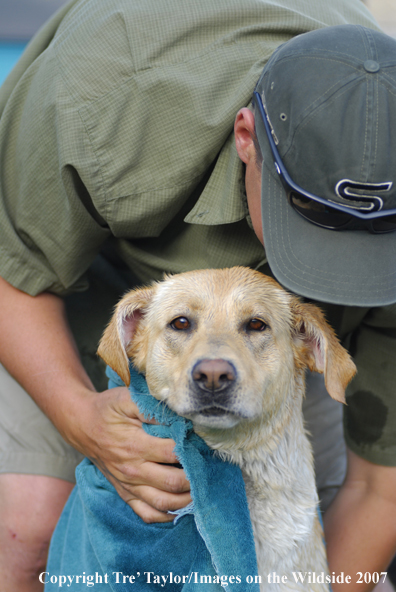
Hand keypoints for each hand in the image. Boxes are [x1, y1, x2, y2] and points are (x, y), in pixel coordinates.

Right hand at [62, 386, 191, 522]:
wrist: (82, 426)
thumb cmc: (107, 410)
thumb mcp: (126, 399)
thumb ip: (151, 408)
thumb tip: (177, 417)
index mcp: (134, 446)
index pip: (172, 453)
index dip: (191, 448)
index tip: (201, 443)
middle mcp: (132, 470)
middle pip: (173, 482)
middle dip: (195, 476)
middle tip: (207, 466)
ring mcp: (128, 486)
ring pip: (163, 503)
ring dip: (186, 499)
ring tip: (201, 487)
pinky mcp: (125, 494)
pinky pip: (147, 514)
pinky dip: (167, 515)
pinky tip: (181, 506)